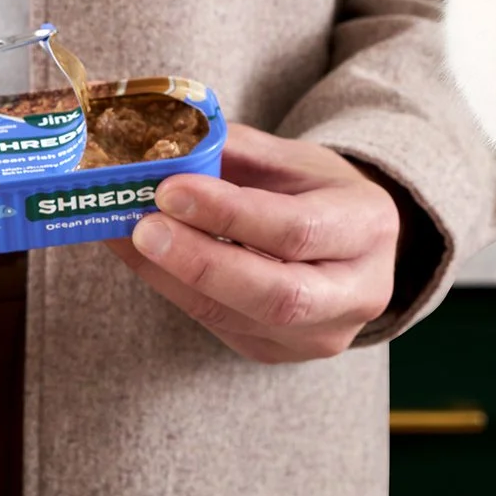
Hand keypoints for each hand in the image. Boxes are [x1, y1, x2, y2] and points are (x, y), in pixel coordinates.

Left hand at [110, 125, 400, 363]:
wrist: (352, 246)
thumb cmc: (319, 192)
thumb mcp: (294, 158)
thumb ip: (236, 151)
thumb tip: (163, 142)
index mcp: (368, 228)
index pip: (297, 230)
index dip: (230, 214)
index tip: (170, 189)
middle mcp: (356, 293)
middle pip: (278, 295)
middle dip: (201, 263)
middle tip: (142, 227)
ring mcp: (320, 334)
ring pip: (237, 318)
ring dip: (173, 276)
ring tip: (127, 234)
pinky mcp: (278, 352)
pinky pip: (218, 326)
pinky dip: (174, 289)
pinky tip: (142, 257)